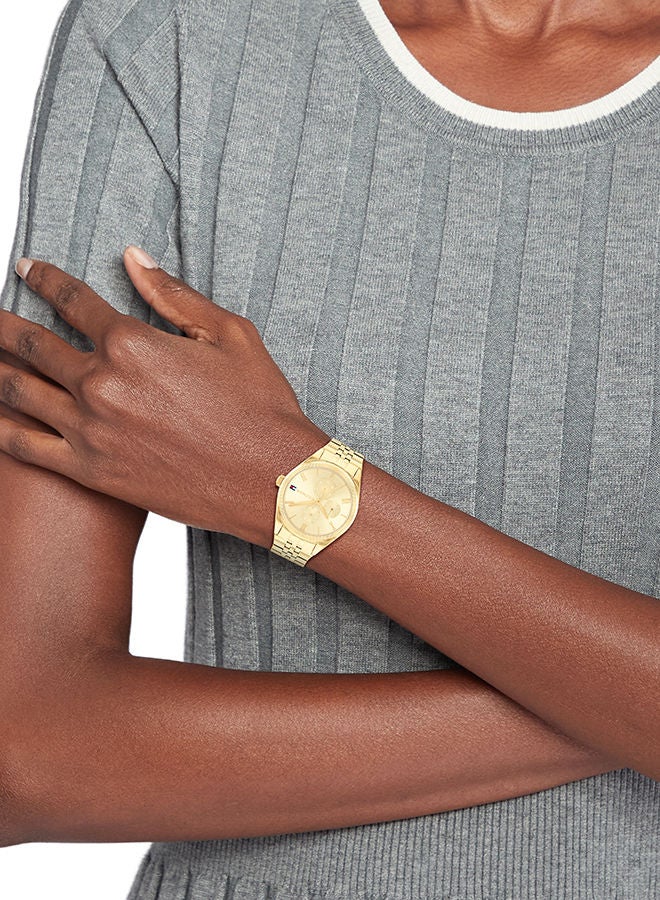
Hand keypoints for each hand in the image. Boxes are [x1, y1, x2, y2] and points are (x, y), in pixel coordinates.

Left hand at [0, 247, 329, 542]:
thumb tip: (133, 257)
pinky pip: (24, 447)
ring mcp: (90, 430)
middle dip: (1, 324)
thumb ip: (173, 294)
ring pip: (17, 390)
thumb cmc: (259, 407)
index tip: (26, 268)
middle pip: (30, 343)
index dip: (43, 278)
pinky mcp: (92, 472)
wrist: (272, 480)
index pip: (71, 298)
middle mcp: (101, 383)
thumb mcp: (228, 335)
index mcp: (133, 342)